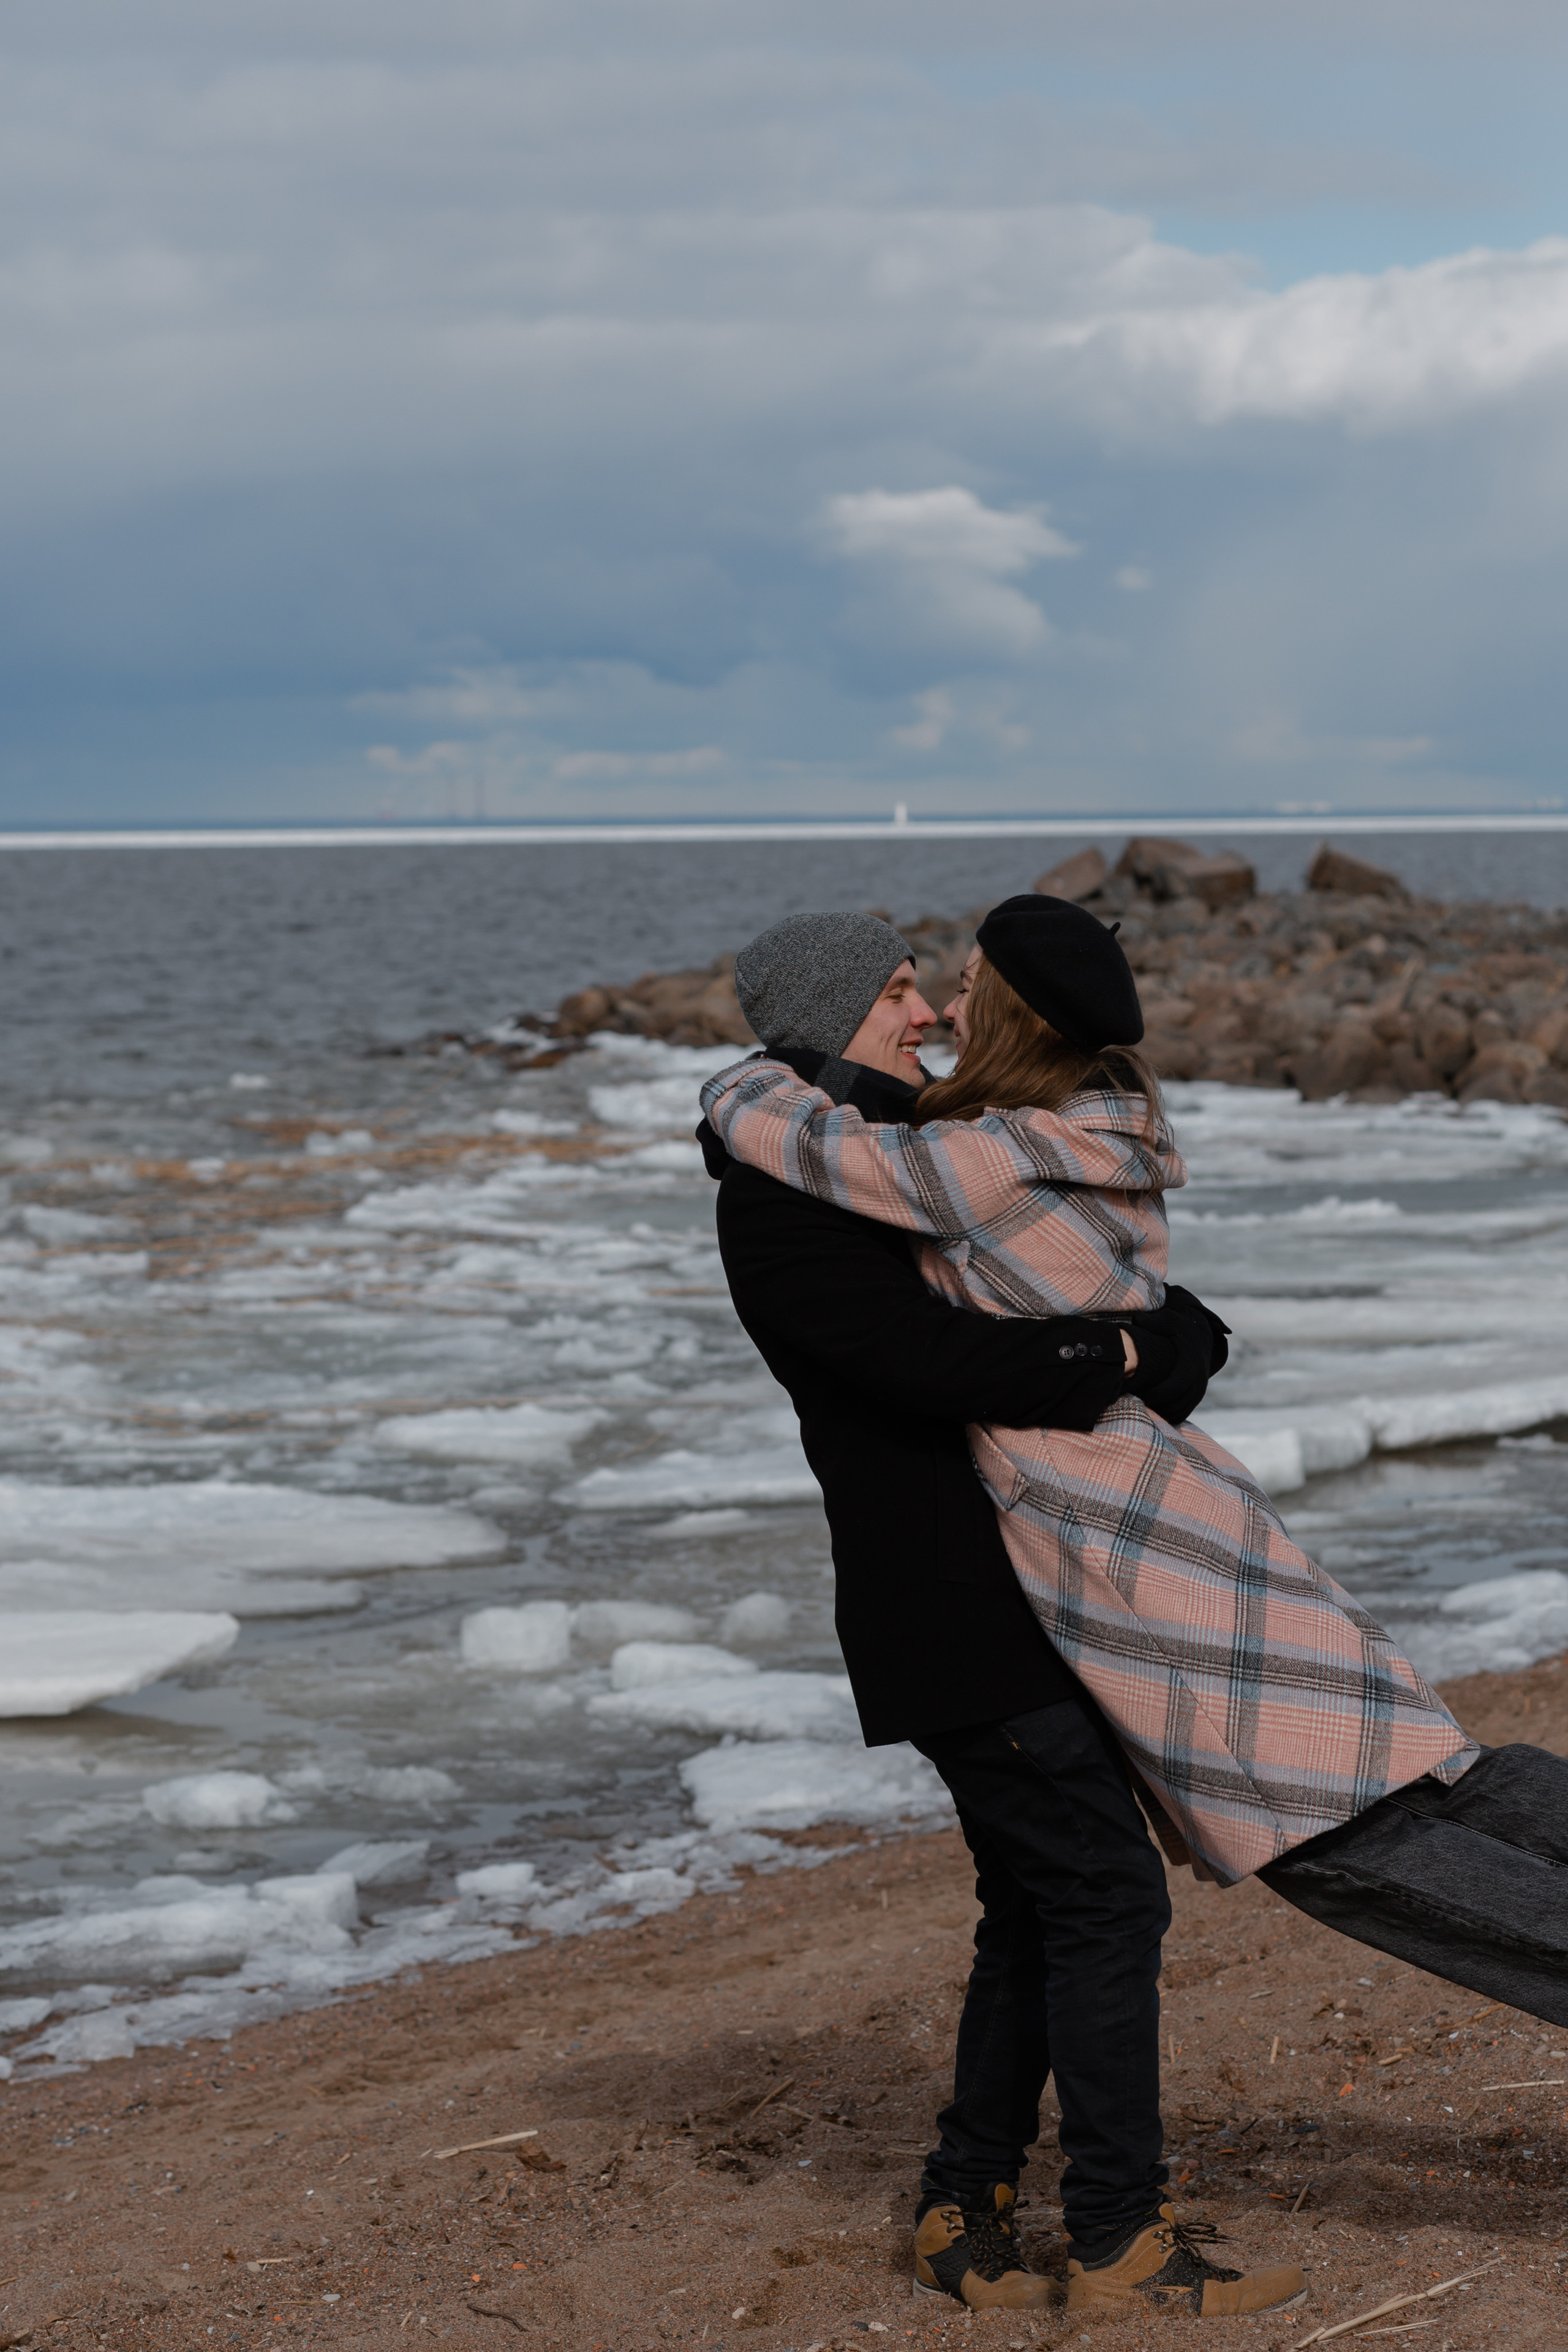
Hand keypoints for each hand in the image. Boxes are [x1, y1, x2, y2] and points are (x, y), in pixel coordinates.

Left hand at [1123, 1290, 1228, 1424]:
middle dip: (1157, 1406)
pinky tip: (1155, 1411)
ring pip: (1181, 1410)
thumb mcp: (1168, 1320)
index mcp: (1191, 1363)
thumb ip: (1152, 1321)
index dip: (1156, 1395)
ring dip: (1163, 1413)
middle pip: (1177, 1403)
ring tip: (1145, 1408)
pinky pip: (1185, 1412)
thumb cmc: (1179, 1327)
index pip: (1174, 1387)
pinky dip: (1170, 1415)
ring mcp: (1200, 1388)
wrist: (1199, 1335)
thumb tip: (1136, 1318)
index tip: (1140, 1395)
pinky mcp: (1197, 1395)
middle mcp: (1199, 1378)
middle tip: (1139, 1403)